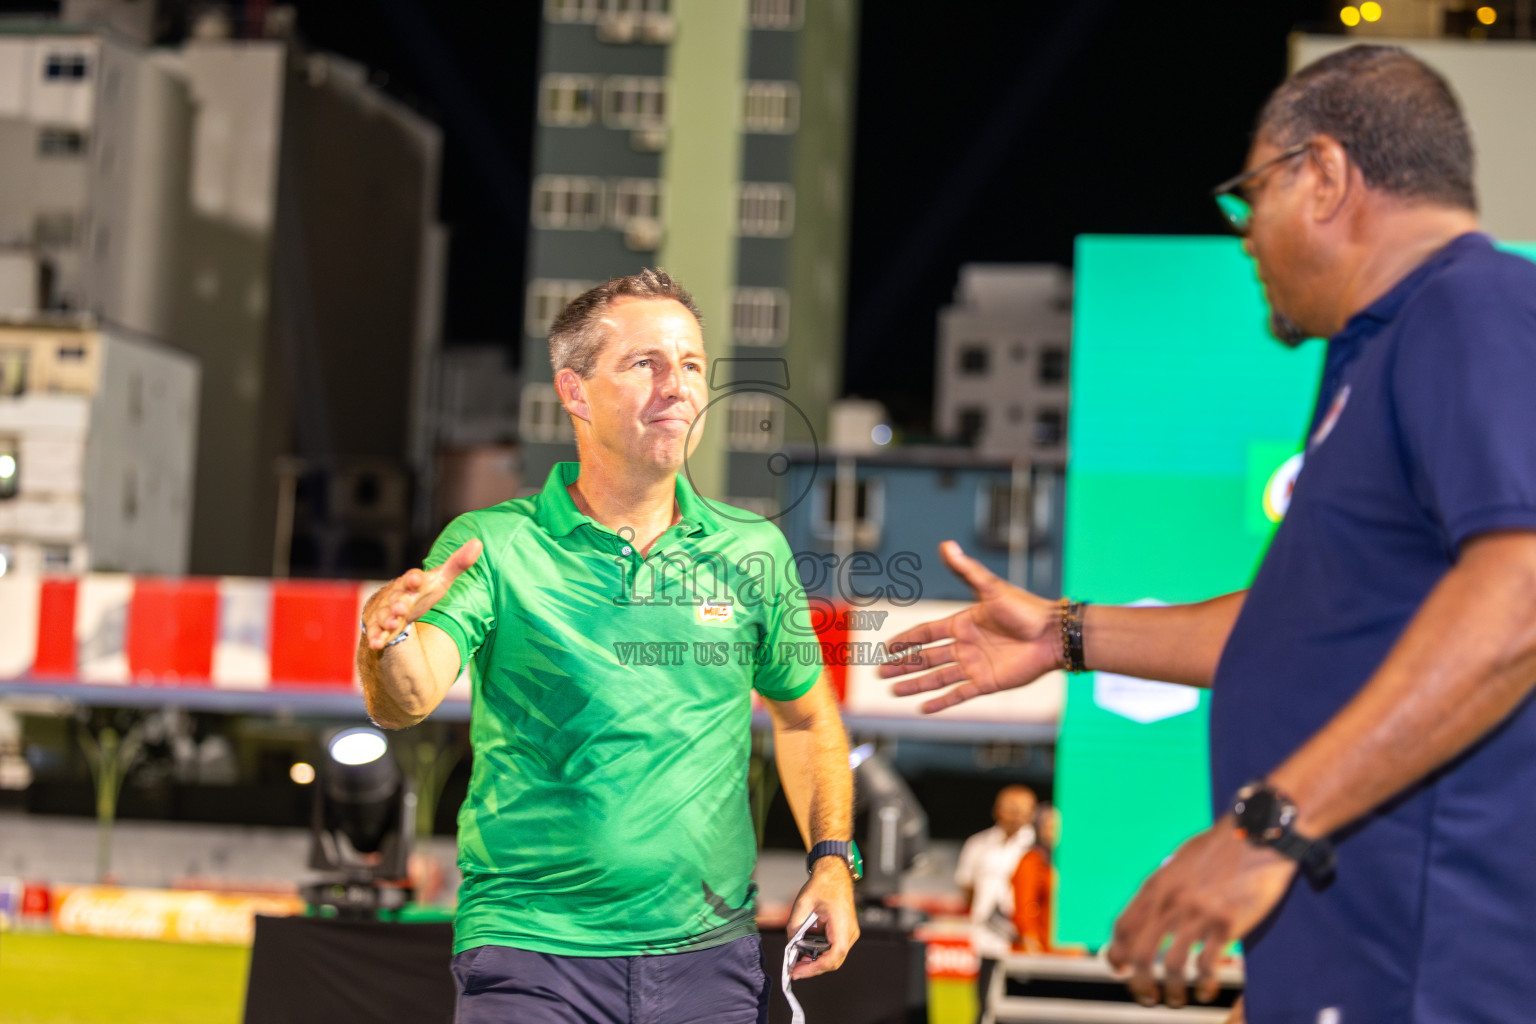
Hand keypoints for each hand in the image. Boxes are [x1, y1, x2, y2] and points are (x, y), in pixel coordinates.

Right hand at [361, 540, 482, 649]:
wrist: (392, 606)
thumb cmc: (420, 591)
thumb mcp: (440, 579)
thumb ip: (457, 564)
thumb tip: (478, 542)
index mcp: (411, 583)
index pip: (412, 579)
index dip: (414, 579)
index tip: (416, 579)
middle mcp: (396, 596)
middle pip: (396, 598)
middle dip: (399, 603)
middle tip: (403, 607)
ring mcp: (385, 612)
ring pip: (384, 615)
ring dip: (387, 620)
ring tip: (393, 624)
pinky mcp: (379, 628)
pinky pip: (376, 633)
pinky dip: (376, 638)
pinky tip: (376, 643)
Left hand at [786, 858, 859, 979]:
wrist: (835, 874)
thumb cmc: (823, 885)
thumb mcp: (803, 903)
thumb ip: (794, 925)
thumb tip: (789, 945)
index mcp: (841, 923)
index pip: (835, 954)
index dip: (817, 966)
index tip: (799, 971)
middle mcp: (850, 932)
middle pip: (835, 960)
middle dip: (814, 968)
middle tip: (794, 970)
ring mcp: (850, 933)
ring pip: (835, 958)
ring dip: (817, 962)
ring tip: (798, 962)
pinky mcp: (846, 933)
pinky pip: (835, 950)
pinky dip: (821, 955)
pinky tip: (807, 954)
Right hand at [878, 541, 1062, 712]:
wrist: (1052, 635)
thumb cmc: (1025, 609)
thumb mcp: (991, 588)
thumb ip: (967, 570)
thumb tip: (947, 545)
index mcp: (962, 623)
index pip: (926, 633)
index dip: (905, 640)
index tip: (886, 647)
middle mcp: (965, 645)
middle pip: (926, 657)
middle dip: (903, 665)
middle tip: (880, 673)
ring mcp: (975, 665)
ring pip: (937, 677)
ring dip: (915, 684)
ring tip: (893, 691)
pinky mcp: (987, 683)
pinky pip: (959, 694)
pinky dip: (941, 702)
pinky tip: (923, 708)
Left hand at [1106, 820, 1295, 1007]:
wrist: (1258, 835)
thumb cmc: (1221, 846)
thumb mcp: (1179, 860)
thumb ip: (1164, 885)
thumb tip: (1151, 905)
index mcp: (1157, 885)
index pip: (1124, 926)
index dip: (1117, 953)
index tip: (1120, 969)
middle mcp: (1171, 901)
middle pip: (1141, 953)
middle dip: (1138, 981)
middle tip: (1146, 996)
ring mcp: (1198, 914)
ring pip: (1172, 966)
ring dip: (1172, 990)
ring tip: (1176, 999)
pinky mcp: (1227, 925)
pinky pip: (1207, 965)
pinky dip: (1204, 984)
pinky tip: (1207, 990)